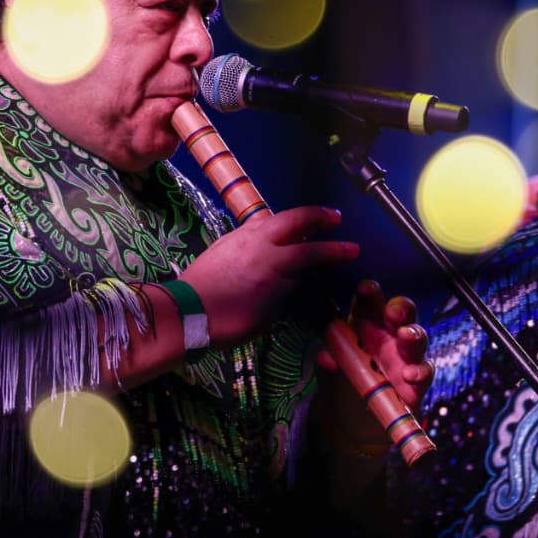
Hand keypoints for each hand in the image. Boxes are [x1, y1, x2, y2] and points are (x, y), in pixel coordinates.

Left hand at [178, 206, 358, 348]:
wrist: (184, 312)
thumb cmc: (228, 320)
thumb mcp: (266, 314)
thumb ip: (285, 290)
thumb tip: (297, 277)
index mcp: (272, 262)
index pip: (311, 252)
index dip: (335, 251)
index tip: (353, 249)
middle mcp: (258, 242)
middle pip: (294, 219)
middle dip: (317, 217)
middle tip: (334, 217)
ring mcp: (240, 237)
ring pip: (273, 218)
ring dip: (294, 218)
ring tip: (307, 222)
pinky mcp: (226, 239)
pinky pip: (257, 225)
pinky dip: (273, 226)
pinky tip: (275, 233)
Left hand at [316, 279, 434, 445]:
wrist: (352, 422)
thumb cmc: (341, 384)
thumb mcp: (329, 375)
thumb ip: (328, 365)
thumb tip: (325, 358)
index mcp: (364, 324)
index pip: (369, 303)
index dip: (370, 294)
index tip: (366, 289)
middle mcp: (387, 335)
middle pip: (400, 312)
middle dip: (399, 308)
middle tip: (392, 313)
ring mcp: (404, 357)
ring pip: (417, 337)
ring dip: (414, 335)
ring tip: (405, 337)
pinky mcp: (417, 381)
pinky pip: (425, 370)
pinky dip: (420, 371)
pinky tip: (410, 375)